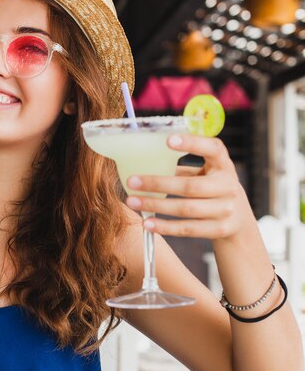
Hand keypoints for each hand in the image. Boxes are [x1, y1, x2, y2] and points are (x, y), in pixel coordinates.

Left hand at [124, 134, 256, 240]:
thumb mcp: (204, 174)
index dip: (192, 143)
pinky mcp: (221, 229)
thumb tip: (140, 163)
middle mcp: (228, 186)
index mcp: (223, 165)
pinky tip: (146, 223)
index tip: (168, 140)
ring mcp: (227, 210)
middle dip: (157, 183)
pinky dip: (165, 226)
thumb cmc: (211, 189)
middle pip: (190, 186)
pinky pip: (188, 229)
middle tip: (131, 181)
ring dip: (155, 205)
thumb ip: (180, 169)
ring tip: (131, 202)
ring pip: (186, 208)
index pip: (213, 149)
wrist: (239, 221)